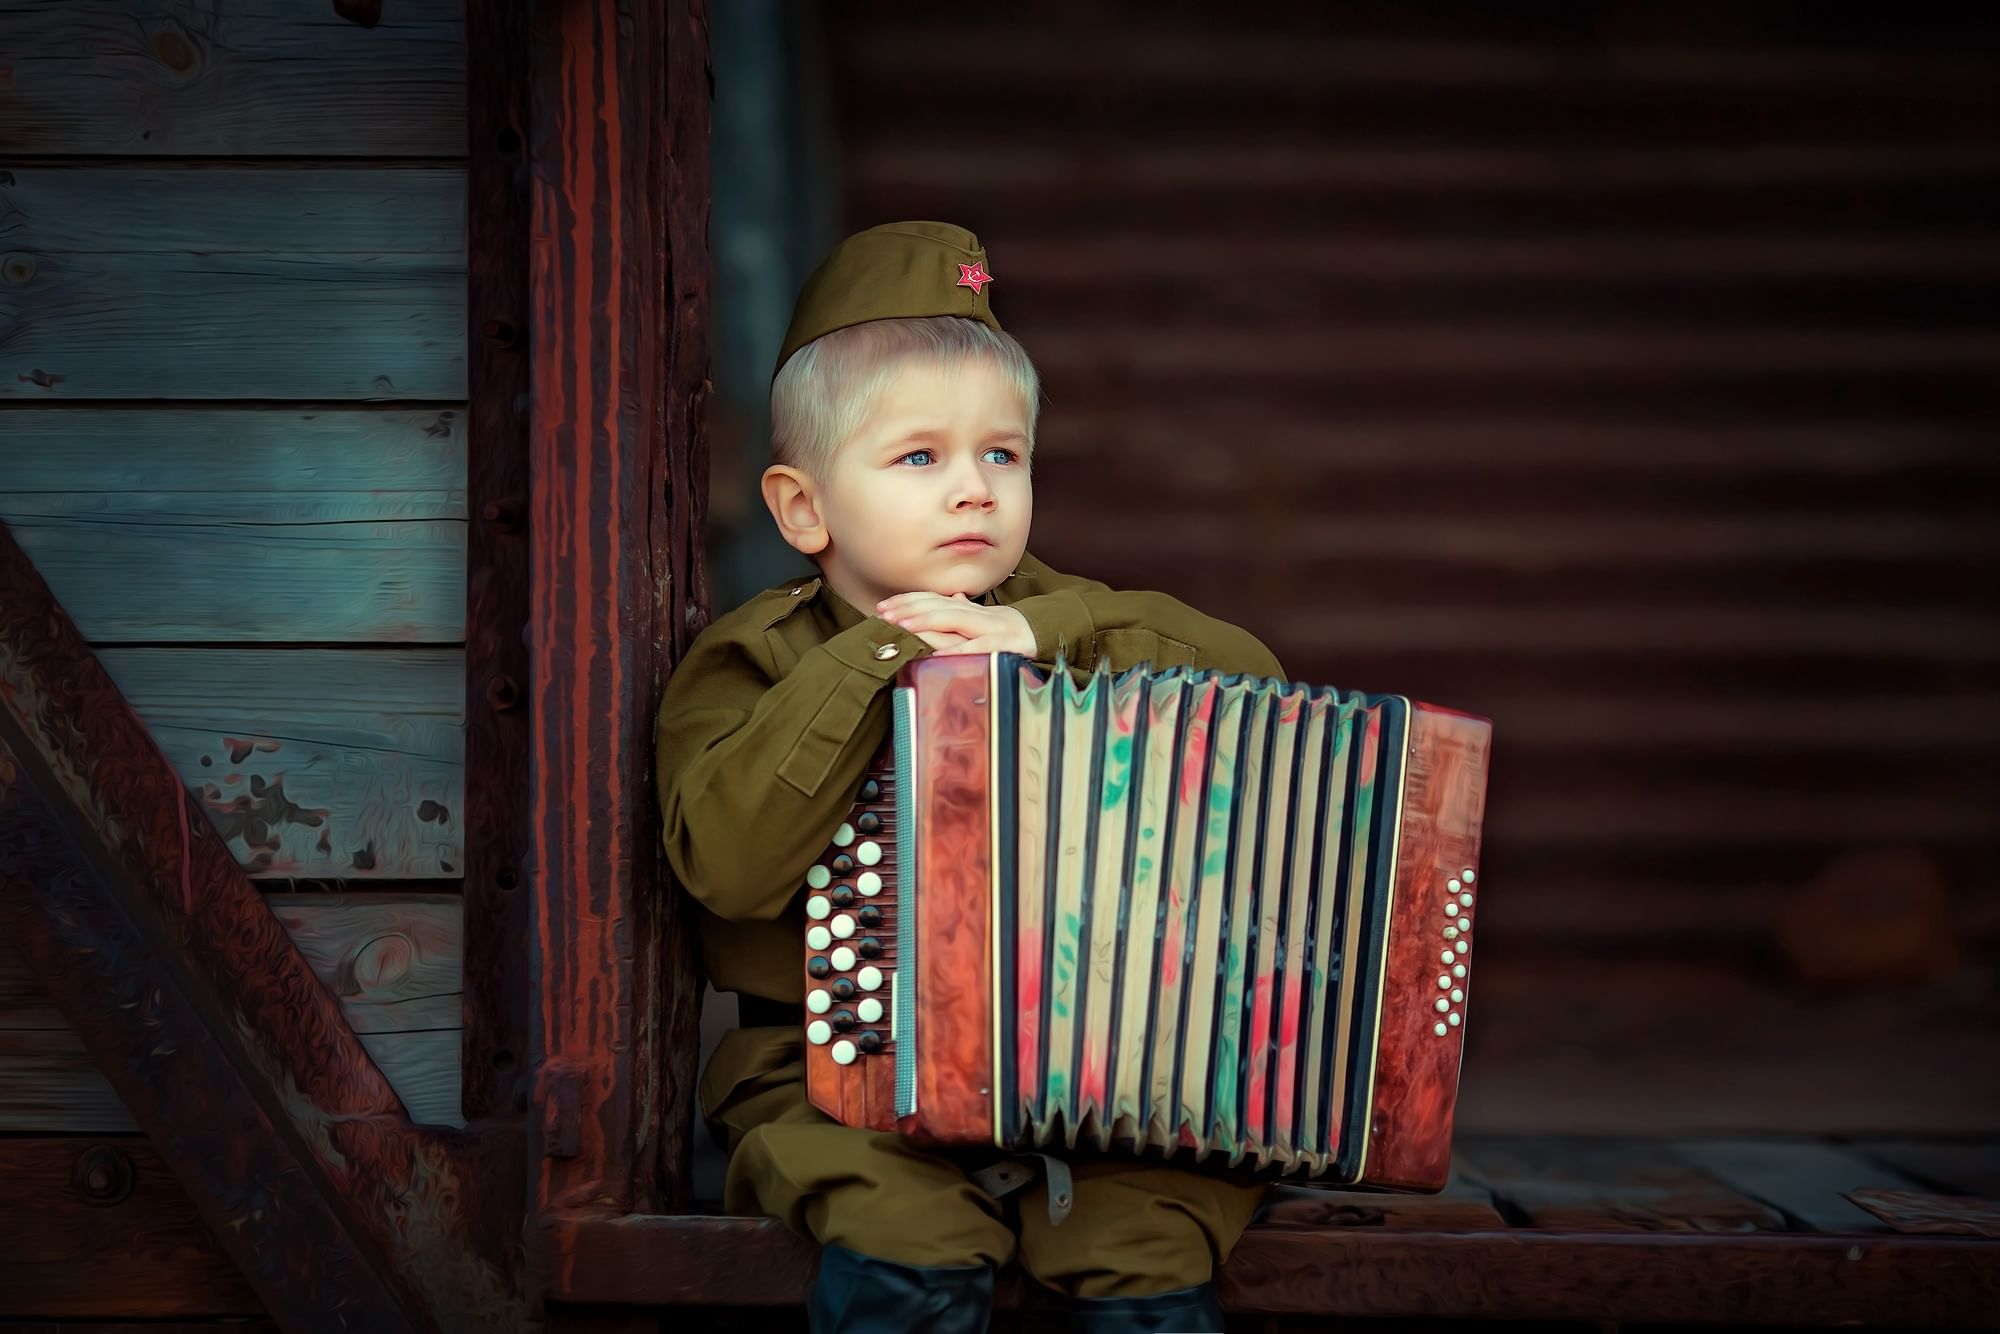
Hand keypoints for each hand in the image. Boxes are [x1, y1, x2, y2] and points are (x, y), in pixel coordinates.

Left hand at [876, 592, 1035, 656]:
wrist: (1047, 635)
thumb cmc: (1011, 631)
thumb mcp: (985, 620)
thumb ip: (965, 610)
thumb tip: (950, 596)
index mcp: (970, 610)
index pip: (933, 600)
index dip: (908, 601)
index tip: (883, 607)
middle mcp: (977, 615)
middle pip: (939, 606)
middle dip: (910, 609)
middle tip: (883, 614)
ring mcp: (991, 628)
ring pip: (955, 620)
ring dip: (928, 622)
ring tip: (903, 625)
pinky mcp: (1005, 645)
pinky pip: (979, 648)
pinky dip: (959, 650)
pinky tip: (939, 654)